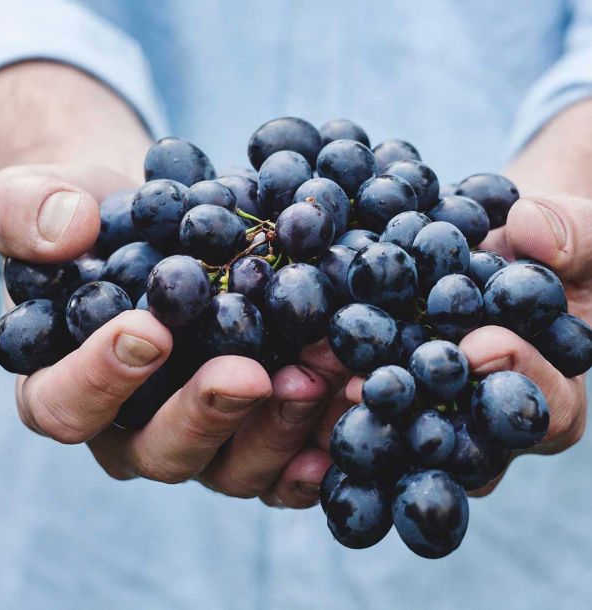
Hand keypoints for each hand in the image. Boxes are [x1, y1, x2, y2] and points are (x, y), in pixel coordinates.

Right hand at [0, 164, 332, 507]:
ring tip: (320, 376)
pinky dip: (319, 446)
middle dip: (207, 414)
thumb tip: (66, 230)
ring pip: (234, 466)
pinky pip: (286, 463)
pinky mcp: (257, 432)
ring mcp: (204, 438)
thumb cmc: (99, 221)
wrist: (167, 227)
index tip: (148, 331)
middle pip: (162, 451)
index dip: (100, 378)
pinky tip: (349, 411)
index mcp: (70, 387)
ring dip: (279, 427)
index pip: (66, 405)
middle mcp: (136, 428)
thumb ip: (28, 211)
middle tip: (250, 373)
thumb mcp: (45, 198)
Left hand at [312, 196, 590, 494]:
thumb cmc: (557, 247)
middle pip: (460, 440)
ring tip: (324, 383)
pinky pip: (368, 392)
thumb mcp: (585, 233)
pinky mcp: (396, 384)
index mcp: (552, 393)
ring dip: (363, 409)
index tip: (480, 345)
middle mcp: (487, 417)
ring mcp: (438, 406)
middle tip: (374, 389)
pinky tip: (302, 360)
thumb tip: (531, 227)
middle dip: (418, 414)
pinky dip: (337, 378)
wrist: (507, 244)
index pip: (542, 407)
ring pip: (404, 428)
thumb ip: (575, 233)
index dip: (516, 379)